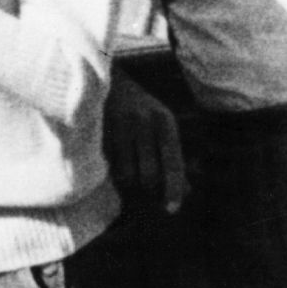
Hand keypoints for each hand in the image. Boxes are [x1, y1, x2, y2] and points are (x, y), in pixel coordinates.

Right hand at [105, 75, 187, 211]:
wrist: (103, 78)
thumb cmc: (138, 109)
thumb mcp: (160, 125)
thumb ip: (172, 157)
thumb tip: (187, 192)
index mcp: (164, 121)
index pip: (173, 163)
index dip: (174, 190)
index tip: (172, 210)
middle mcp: (145, 122)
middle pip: (149, 175)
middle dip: (148, 190)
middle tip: (145, 190)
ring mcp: (120, 126)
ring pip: (127, 174)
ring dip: (128, 184)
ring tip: (128, 176)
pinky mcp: (99, 132)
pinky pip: (109, 167)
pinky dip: (112, 173)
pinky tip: (113, 164)